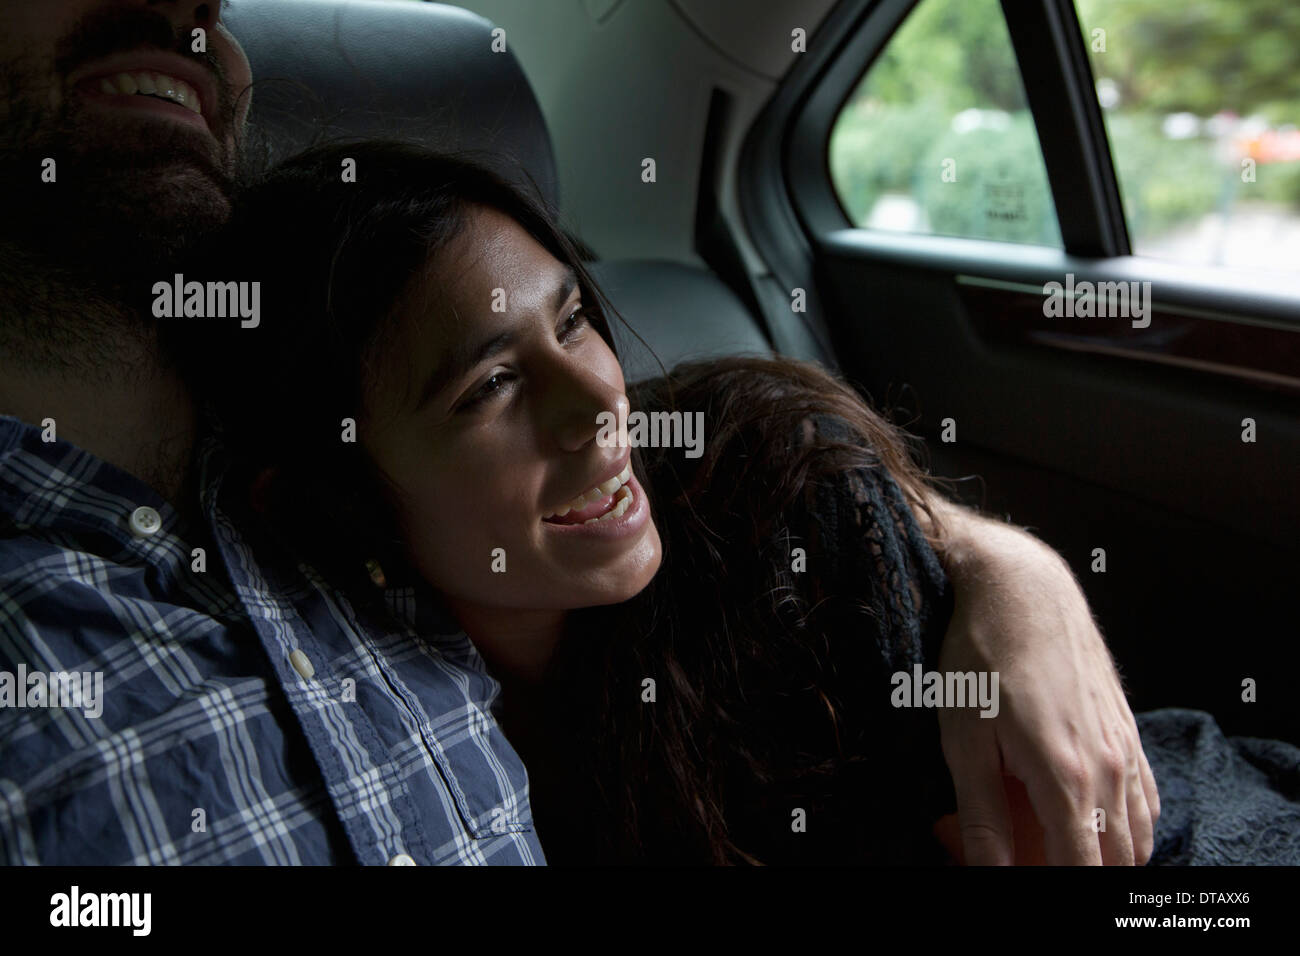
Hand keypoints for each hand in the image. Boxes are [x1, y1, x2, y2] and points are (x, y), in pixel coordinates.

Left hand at [923, 498, 1159, 864]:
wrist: (1021, 589)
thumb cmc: (981, 660)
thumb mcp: (963, 741)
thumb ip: (981, 816)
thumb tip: (991, 871)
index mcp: (1067, 778)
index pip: (1082, 870)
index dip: (1057, 885)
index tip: (1028, 878)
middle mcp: (1109, 767)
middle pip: (1117, 860)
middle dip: (1079, 870)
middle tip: (1032, 858)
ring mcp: (1126, 747)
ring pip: (1138, 833)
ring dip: (1107, 853)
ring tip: (1057, 846)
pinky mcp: (1128, 728)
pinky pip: (1147, 797)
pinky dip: (1129, 824)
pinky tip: (1096, 821)